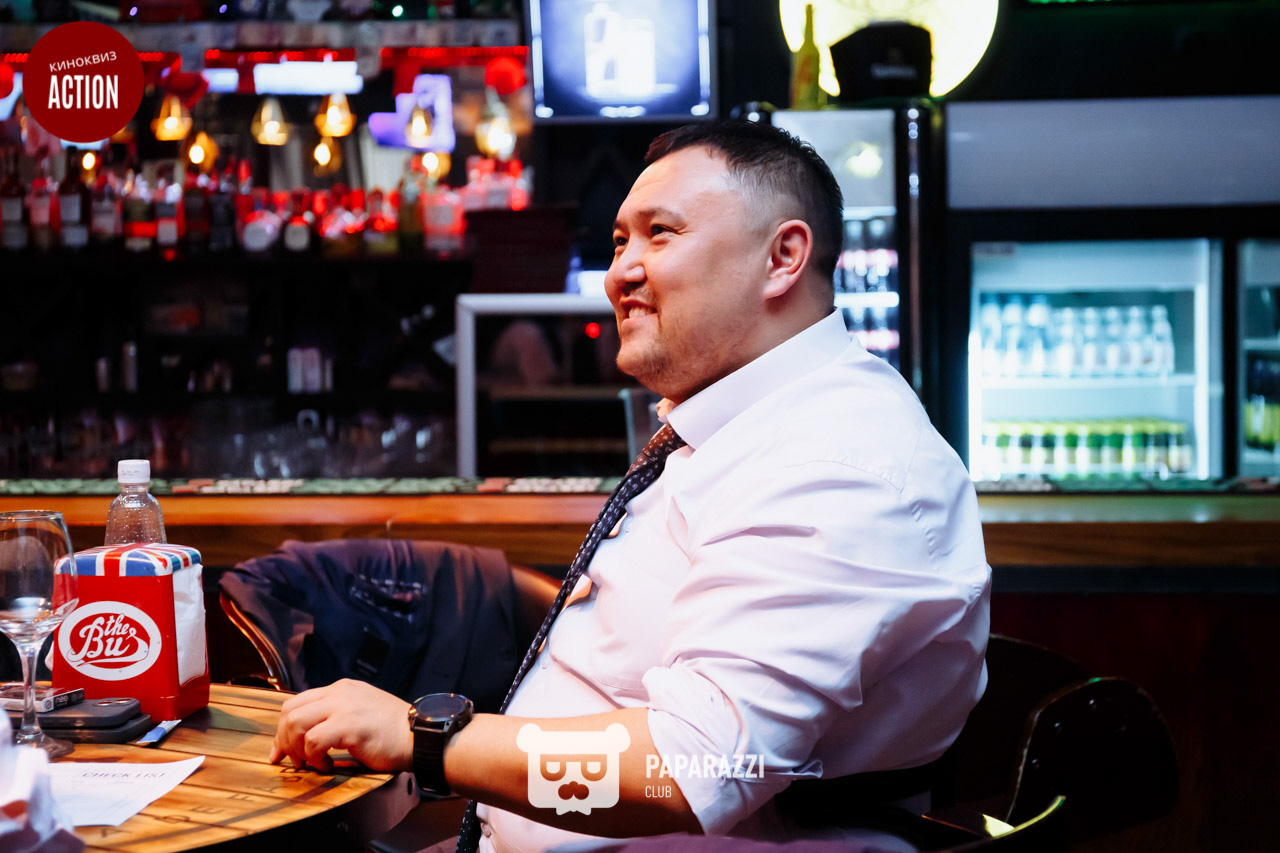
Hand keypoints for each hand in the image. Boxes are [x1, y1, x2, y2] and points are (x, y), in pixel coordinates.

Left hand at [269, 678, 412, 773]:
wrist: (421, 736)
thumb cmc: (394, 732)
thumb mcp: (362, 711)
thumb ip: (338, 714)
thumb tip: (309, 735)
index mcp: (342, 688)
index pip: (297, 702)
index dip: (283, 729)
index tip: (281, 751)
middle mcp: (340, 692)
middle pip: (290, 711)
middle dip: (283, 740)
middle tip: (292, 761)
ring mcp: (344, 707)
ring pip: (296, 724)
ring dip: (297, 749)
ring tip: (311, 763)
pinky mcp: (350, 725)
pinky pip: (314, 741)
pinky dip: (314, 758)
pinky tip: (328, 765)